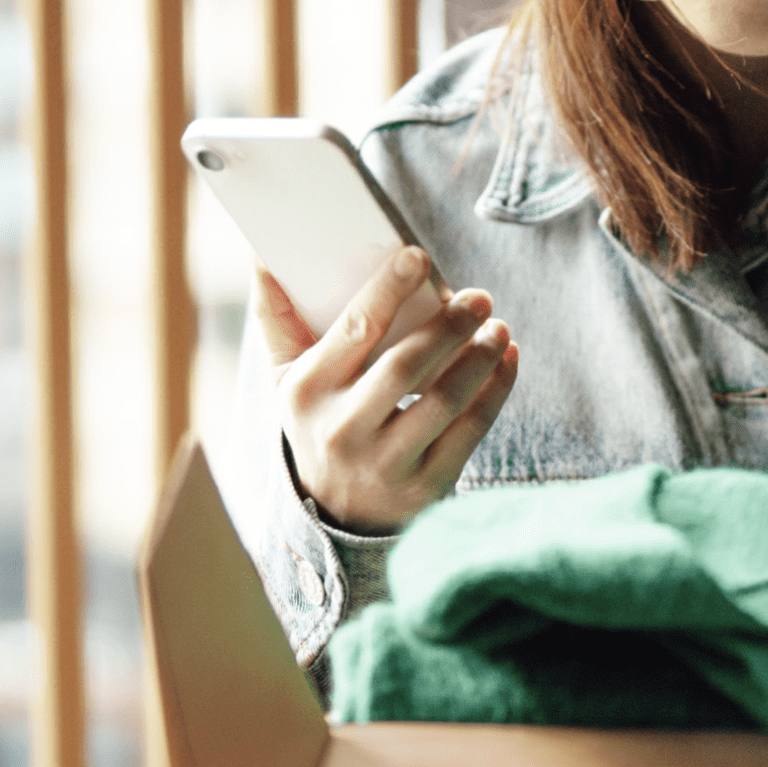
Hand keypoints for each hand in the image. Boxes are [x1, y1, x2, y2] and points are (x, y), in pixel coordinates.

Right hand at [254, 246, 517, 534]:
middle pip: (404, 366)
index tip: (418, 256)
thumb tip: (259, 255)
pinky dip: (496, 391)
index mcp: (307, 391)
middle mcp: (342, 430)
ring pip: (443, 401)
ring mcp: (385, 464)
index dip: (388, 289)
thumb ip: (275, 317)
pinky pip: (471, 432)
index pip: (354, 330)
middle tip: (478, 296)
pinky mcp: (426, 486)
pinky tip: (507, 360)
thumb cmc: (318, 421)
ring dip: (479, 358)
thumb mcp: (286, 378)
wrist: (337, 512)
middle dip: (449, 326)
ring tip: (498, 327)